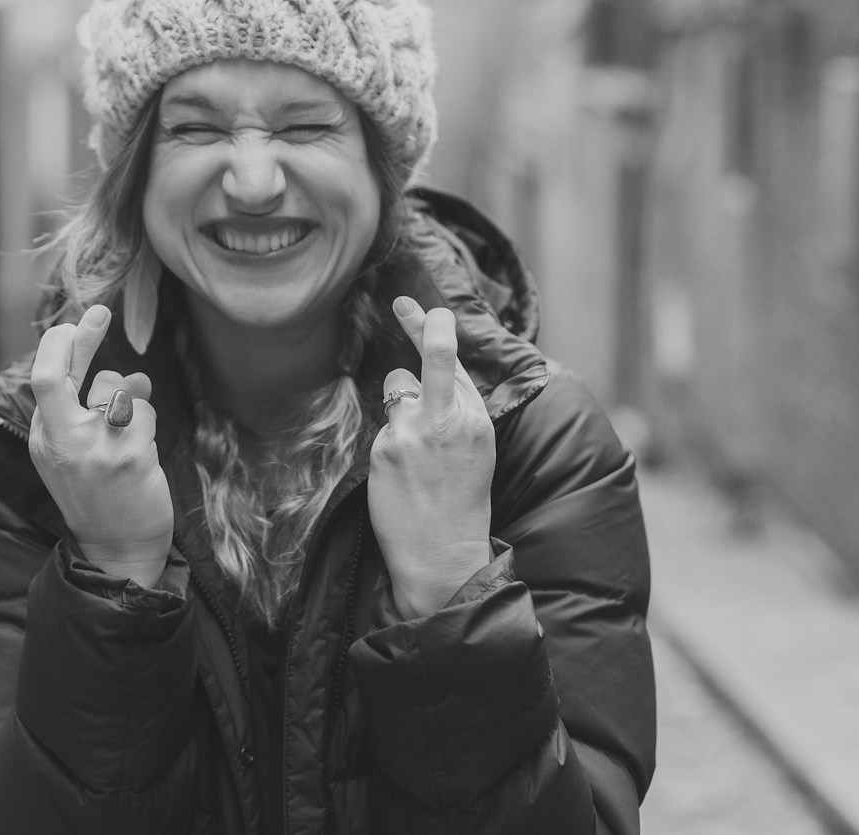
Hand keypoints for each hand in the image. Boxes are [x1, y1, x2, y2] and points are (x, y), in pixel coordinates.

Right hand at [29, 304, 171, 587]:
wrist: (118, 550)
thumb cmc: (101, 495)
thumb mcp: (77, 452)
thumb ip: (87, 409)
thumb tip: (119, 371)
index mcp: (44, 438)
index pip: (42, 379)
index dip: (59, 345)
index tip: (75, 322)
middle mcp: (61, 440)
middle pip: (54, 374)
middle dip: (78, 338)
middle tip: (98, 312)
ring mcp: (92, 447)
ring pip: (117, 390)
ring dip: (133, 402)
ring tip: (130, 436)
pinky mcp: (126, 455)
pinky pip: (144, 412)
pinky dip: (148, 423)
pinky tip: (142, 453)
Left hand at [369, 297, 495, 618]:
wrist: (444, 556)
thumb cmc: (459, 507)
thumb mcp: (474, 453)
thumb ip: (455, 412)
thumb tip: (423, 378)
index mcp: (476, 420)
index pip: (456, 364)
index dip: (436, 330)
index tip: (424, 309)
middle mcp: (450, 419)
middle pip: (435, 356)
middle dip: (423, 326)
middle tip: (404, 302)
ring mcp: (417, 431)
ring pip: (397, 387)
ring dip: (398, 404)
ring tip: (411, 450)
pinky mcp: (388, 447)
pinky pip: (382, 427)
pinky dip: (387, 443)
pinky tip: (400, 476)